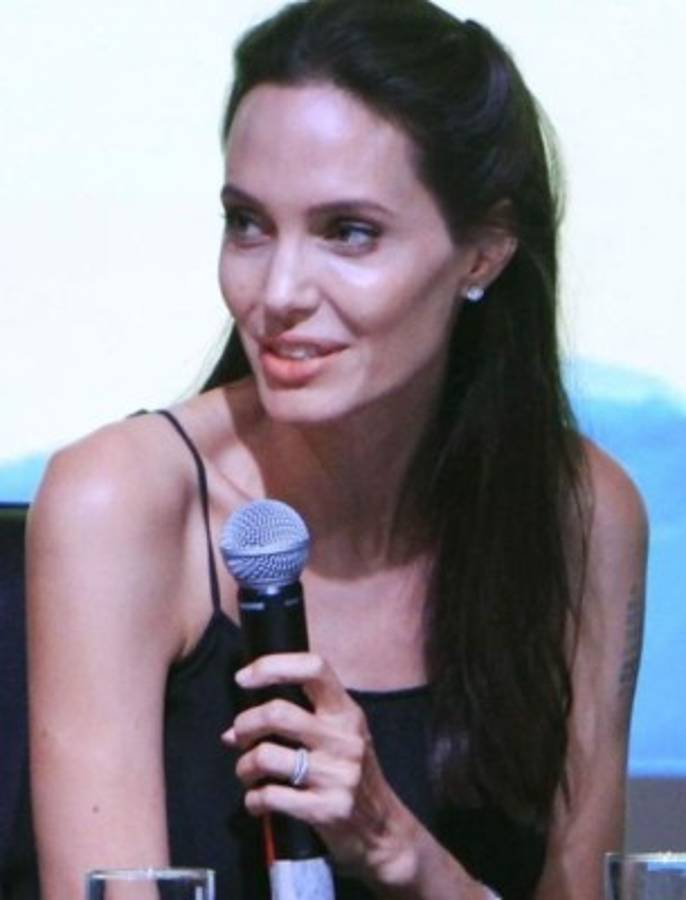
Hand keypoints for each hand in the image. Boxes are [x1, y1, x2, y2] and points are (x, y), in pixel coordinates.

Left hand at [222, 652, 417, 884]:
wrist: (383, 831)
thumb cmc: (351, 776)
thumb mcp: (340, 736)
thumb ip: (297, 722)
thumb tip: (233, 731)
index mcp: (347, 712)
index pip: (313, 668)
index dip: (272, 666)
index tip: (243, 677)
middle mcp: (344, 738)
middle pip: (277, 713)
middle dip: (245, 725)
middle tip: (238, 737)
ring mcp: (337, 775)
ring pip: (265, 756)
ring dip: (244, 767)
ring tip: (248, 774)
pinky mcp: (326, 810)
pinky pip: (269, 797)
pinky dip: (253, 801)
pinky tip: (258, 802)